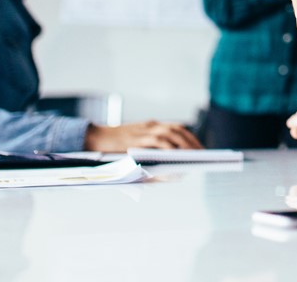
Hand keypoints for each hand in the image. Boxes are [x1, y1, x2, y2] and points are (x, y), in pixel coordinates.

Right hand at [84, 121, 201, 151]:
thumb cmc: (115, 147)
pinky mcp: (135, 140)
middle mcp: (149, 126)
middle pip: (177, 130)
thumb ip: (151, 151)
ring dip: (183, 144)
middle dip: (191, 142)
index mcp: (151, 126)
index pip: (177, 128)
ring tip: (193, 156)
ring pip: (169, 135)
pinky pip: (155, 143)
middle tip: (203, 154)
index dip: (191, 137)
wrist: (93, 138)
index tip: (202, 148)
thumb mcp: (135, 143)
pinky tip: (176, 156)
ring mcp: (142, 132)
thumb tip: (172, 171)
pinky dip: (168, 148)